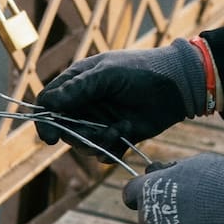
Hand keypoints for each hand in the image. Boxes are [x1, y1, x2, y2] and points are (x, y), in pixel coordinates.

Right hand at [35, 39, 206, 158]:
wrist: (178, 85)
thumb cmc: (141, 70)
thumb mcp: (107, 74)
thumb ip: (78, 89)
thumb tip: (48, 104)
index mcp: (76, 83)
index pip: (48, 103)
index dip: (45, 120)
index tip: (50, 137)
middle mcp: (83, 104)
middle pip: (62, 128)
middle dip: (77, 134)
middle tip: (96, 132)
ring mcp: (97, 122)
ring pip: (81, 144)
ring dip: (96, 142)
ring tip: (118, 131)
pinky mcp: (114, 137)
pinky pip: (101, 153)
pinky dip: (109, 150)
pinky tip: (125, 133)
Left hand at [122, 153, 223, 223]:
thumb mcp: (195, 163)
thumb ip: (172, 170)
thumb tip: (158, 170)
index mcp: (148, 190)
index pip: (130, 193)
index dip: (142, 192)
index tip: (154, 191)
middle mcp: (149, 217)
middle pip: (147, 218)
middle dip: (164, 213)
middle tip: (193, 208)